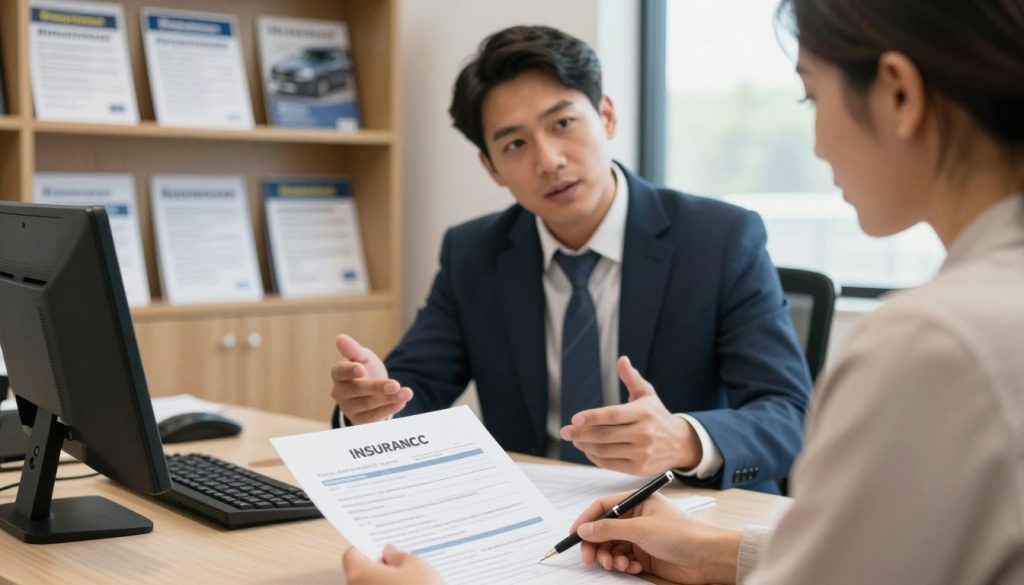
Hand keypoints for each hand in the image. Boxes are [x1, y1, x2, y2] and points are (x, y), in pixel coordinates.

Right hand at [330, 334, 412, 424]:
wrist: (376, 392)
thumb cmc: (367, 371)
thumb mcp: (363, 357)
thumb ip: (353, 350)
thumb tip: (340, 338)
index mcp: (339, 374)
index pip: (340, 372)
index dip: (350, 370)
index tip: (362, 369)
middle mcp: (340, 393)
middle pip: (357, 390)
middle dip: (377, 387)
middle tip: (396, 384)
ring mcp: (349, 409)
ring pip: (368, 404)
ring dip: (389, 399)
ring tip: (406, 393)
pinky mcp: (359, 422)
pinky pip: (373, 418)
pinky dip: (389, 409)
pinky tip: (401, 402)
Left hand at [342, 544, 442, 584]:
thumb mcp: (416, 565)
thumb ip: (399, 556)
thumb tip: (390, 553)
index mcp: (360, 574)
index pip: (351, 555)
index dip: (367, 550)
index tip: (381, 551)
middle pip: (359, 575)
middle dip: (377, 569)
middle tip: (399, 567)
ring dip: (382, 584)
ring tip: (407, 584)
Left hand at [559, 356, 701, 473]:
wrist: (680, 443)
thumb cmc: (657, 415)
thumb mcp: (647, 394)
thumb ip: (632, 378)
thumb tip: (622, 360)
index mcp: (644, 412)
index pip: (614, 415)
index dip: (593, 417)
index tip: (575, 418)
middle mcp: (644, 433)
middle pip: (605, 435)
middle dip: (580, 433)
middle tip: (565, 431)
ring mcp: (641, 452)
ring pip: (605, 450)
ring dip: (585, 445)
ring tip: (575, 439)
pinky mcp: (638, 468)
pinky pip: (610, 463)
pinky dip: (595, 457)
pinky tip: (588, 450)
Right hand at [571, 492, 740, 584]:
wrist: (708, 558)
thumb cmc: (682, 534)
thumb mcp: (641, 528)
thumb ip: (609, 528)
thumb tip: (584, 529)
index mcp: (637, 503)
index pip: (603, 507)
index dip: (587, 520)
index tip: (575, 534)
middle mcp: (637, 519)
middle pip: (604, 530)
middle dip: (596, 545)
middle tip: (590, 558)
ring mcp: (641, 538)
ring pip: (612, 547)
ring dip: (611, 557)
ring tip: (618, 564)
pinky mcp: (646, 556)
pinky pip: (624, 560)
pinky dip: (625, 566)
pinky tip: (635, 567)